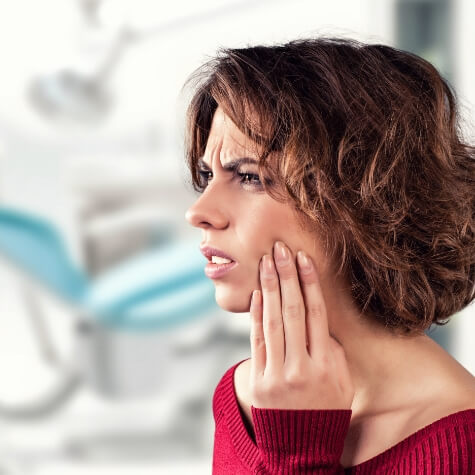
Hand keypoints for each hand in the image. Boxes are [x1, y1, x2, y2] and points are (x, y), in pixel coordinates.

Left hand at [249, 240, 353, 409]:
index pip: (317, 314)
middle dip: (286, 276)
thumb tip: (317, 318)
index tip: (303, 259)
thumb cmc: (326, 409)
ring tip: (266, 262)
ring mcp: (277, 374)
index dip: (309, 284)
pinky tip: (256, 293)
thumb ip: (331, 350)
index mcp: (327, 365)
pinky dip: (256, 314)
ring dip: (269, 287)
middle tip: (280, 248)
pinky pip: (257, 340)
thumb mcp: (342, 381)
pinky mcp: (258, 380)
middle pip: (292, 311)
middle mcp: (302, 367)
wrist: (302, 449)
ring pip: (272, 321)